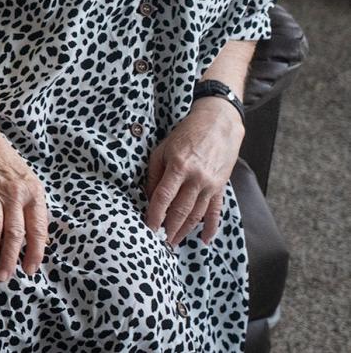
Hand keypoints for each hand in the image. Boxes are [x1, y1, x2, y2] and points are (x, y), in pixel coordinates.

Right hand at [0, 129, 48, 280]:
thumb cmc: (5, 162)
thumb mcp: (27, 181)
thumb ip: (33, 207)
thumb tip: (39, 239)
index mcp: (33, 193)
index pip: (38, 229)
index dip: (35, 252)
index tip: (30, 270)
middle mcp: (14, 194)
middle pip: (15, 233)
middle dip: (10, 258)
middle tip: (5, 278)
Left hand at [145, 99, 243, 246]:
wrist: (218, 125)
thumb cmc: (185, 134)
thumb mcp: (163, 148)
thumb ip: (155, 173)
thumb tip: (149, 196)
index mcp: (178, 166)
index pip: (164, 196)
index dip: (155, 214)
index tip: (148, 228)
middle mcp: (196, 178)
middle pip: (181, 210)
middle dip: (169, 228)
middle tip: (159, 243)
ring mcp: (211, 185)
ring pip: (197, 214)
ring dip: (185, 231)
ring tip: (173, 243)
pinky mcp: (221, 188)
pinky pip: (216, 212)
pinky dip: (211, 228)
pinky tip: (204, 240)